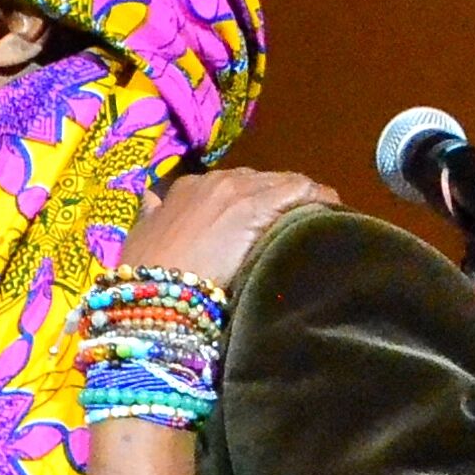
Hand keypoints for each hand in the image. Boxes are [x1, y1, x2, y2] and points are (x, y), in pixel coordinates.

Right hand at [119, 169, 334, 291]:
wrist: (159, 292)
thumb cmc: (147, 275)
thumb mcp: (142, 240)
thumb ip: (151, 216)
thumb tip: (151, 200)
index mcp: (187, 189)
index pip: (230, 187)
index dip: (250, 203)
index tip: (261, 221)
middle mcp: (215, 182)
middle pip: (261, 183)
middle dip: (279, 202)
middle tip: (297, 225)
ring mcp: (240, 191)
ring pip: (285, 185)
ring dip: (302, 202)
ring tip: (321, 221)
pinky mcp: (261, 206)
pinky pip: (302, 192)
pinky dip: (319, 200)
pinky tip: (332, 213)